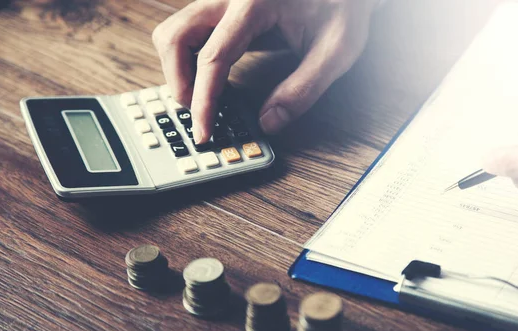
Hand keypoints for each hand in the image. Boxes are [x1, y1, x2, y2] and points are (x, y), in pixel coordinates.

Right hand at [152, 0, 382, 142]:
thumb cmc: (342, 5)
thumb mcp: (335, 51)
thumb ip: (302, 90)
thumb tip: (269, 122)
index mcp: (254, 4)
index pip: (213, 56)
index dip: (203, 99)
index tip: (204, 130)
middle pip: (175, 36)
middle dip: (179, 81)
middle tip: (199, 113)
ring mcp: (223, 0)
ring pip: (175, 32)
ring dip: (179, 70)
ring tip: (203, 99)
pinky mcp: (224, 8)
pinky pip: (190, 33)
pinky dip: (190, 61)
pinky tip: (211, 81)